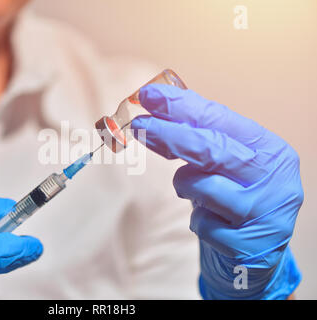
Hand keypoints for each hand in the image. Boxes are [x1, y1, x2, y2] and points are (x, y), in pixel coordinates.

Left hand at [131, 84, 302, 298]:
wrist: (260, 249)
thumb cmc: (237, 196)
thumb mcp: (228, 162)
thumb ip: (202, 136)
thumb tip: (156, 104)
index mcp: (270, 149)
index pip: (220, 120)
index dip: (181, 106)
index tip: (149, 95)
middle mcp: (274, 178)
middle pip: (212, 149)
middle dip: (169, 135)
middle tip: (139, 125)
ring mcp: (264, 213)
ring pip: (203, 187)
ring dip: (185, 185)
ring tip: (190, 188)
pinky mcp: (249, 245)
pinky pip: (202, 225)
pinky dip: (197, 220)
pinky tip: (209, 220)